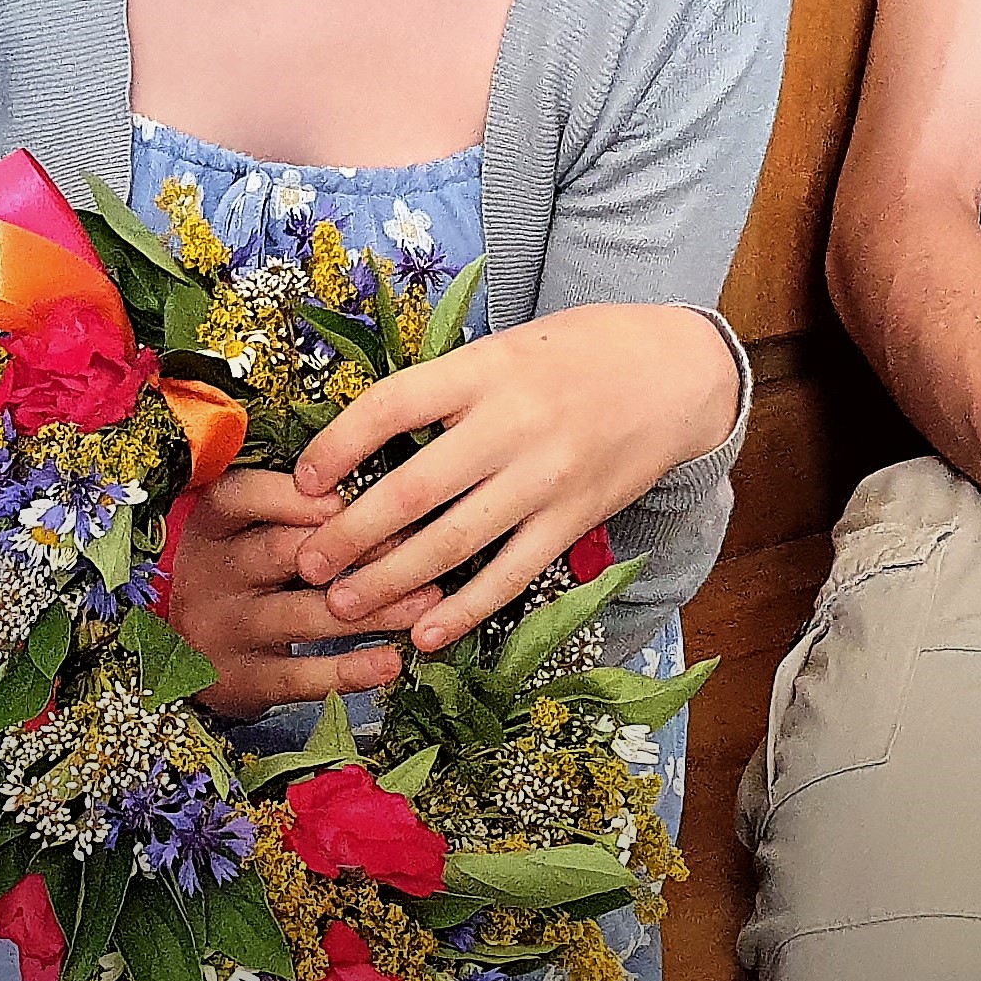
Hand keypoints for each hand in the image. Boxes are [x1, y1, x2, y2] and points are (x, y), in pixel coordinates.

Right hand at [166, 469, 440, 721]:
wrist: (186, 651)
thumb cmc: (243, 568)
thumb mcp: (246, 527)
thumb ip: (295, 502)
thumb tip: (383, 476)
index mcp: (212, 522)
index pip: (243, 496)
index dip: (293, 497)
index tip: (347, 499)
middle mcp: (211, 572)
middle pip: (282, 552)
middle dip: (355, 546)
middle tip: (417, 541)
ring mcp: (226, 629)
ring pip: (303, 615)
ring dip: (371, 609)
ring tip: (427, 600)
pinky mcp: (244, 680)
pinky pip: (301, 676)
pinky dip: (350, 670)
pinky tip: (392, 662)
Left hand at [288, 303, 739, 652]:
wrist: (677, 372)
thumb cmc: (580, 352)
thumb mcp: (509, 346)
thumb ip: (449, 386)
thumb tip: (366, 431)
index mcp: (486, 370)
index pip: (394, 405)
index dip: (339, 443)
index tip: (303, 479)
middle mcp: (512, 425)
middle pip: (412, 488)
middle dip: (350, 532)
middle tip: (305, 563)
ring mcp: (546, 478)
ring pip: (454, 542)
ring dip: (391, 579)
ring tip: (343, 604)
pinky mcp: (574, 520)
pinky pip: (511, 574)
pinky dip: (465, 610)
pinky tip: (425, 634)